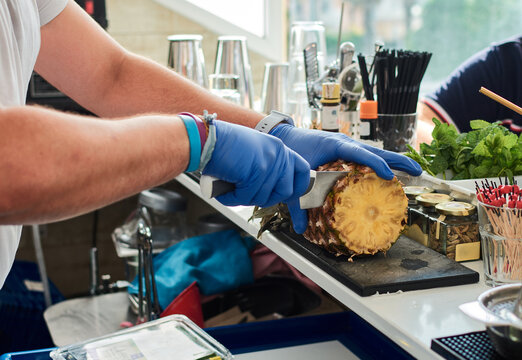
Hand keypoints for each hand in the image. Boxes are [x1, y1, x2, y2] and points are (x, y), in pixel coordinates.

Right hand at [202, 120, 309, 207]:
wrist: (206, 139)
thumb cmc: (223, 146)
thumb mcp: (253, 152)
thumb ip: (267, 166)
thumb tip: (274, 190)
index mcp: (278, 147)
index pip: (302, 170)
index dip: (298, 186)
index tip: (288, 194)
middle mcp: (278, 153)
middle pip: (286, 191)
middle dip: (267, 198)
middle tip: (248, 192)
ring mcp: (269, 162)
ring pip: (265, 198)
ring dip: (245, 198)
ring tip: (231, 186)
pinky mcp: (257, 172)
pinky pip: (247, 198)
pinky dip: (233, 198)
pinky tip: (224, 188)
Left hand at [269, 124, 422, 233]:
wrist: (285, 136)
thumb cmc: (292, 152)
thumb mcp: (295, 179)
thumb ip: (297, 204)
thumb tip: (300, 229)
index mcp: (335, 146)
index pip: (360, 154)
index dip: (375, 164)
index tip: (388, 175)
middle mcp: (345, 144)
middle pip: (377, 151)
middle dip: (398, 161)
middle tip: (418, 171)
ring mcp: (348, 147)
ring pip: (375, 153)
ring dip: (394, 161)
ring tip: (414, 172)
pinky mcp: (347, 151)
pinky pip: (368, 157)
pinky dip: (382, 163)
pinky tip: (392, 174)